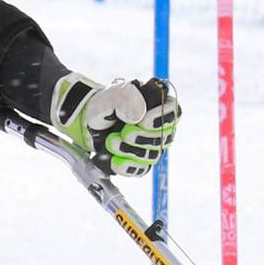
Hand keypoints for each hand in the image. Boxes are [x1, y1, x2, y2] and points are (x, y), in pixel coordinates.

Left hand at [50, 74, 179, 176]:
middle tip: (122, 132)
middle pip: (163, 137)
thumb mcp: (112, 95)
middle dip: (140, 138)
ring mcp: (152, 144)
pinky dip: (127, 166)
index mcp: (158, 103)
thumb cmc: (105, 104)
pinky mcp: (141, 160)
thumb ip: (126, 99)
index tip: (142, 121)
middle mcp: (160, 125)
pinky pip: (141, 169)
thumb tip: (139, 116)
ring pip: (152, 155)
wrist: (89, 121)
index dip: (161, 120)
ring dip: (130, 151)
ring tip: (111, 142)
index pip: (174, 112)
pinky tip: (115, 160)